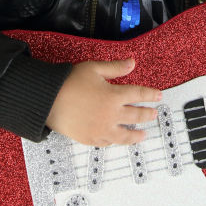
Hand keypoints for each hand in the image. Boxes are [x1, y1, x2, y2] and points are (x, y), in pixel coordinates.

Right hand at [45, 58, 161, 146]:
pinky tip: (118, 139)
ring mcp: (101, 129)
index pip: (139, 95)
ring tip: (143, 135)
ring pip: (125, 135)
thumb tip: (132, 62)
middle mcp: (110, 115)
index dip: (151, 95)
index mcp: (113, 96)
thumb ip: (115, 67)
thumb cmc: (68, 82)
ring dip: (136, 135)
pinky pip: (108, 142)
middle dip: (147, 114)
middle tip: (153, 114)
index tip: (158, 96)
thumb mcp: (94, 68)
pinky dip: (116, 141)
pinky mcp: (90, 138)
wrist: (47, 100)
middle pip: (136, 116)